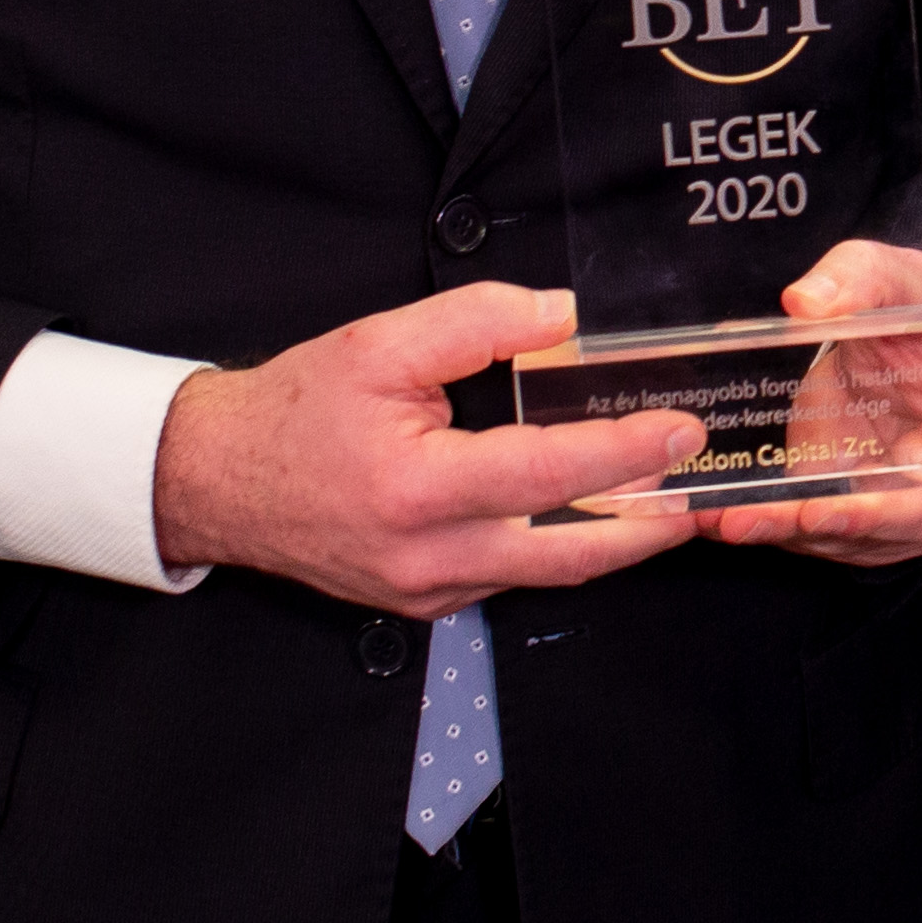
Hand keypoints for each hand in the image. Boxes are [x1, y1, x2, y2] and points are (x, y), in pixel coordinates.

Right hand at [152, 282, 699, 612]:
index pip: (548, 476)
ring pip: (546, 574)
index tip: (680, 427)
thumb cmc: (296, 410)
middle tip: (703, 487)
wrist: (219, 482)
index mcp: (416, 489)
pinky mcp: (426, 604)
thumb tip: (564, 318)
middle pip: (570, 554)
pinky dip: (557, 548)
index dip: (624, 452)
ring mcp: (428, 592)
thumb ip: (478, 322)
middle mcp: (427, 556)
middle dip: (648, 525)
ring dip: (613, 541)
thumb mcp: (380, 343)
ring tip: (668, 500)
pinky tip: (590, 513)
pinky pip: (510, 577)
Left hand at [695, 238, 921, 568]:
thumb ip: (856, 279)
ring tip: (722, 519)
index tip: (815, 511)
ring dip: (785, 533)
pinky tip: (729, 516)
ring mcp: (916, 506)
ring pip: (851, 542)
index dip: (878, 514)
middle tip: (741, 521)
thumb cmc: (919, 307)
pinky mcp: (873, 509)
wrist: (910, 331)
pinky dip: (781, 528)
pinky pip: (829, 534)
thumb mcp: (892, 274)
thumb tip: (804, 301)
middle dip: (810, 529)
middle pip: (887, 532)